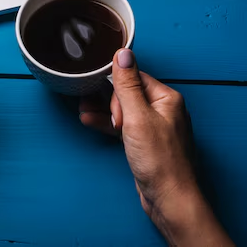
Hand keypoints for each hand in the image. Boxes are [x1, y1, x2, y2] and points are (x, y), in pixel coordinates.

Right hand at [79, 50, 232, 245]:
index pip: (134, 78)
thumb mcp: (136, 117)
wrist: (168, 197)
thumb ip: (126, 85)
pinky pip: (123, 126)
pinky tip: (90, 121)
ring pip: (122, 110)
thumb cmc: (159, 160)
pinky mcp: (145, 142)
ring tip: (83, 112)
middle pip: (126, 93)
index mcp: (166, 98)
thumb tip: (122, 54)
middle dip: (105, 100)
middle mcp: (162, 109)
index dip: (114, 86)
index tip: (97, 92)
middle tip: (91, 107)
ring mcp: (153, 126)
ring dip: (102, 111)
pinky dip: (107, 124)